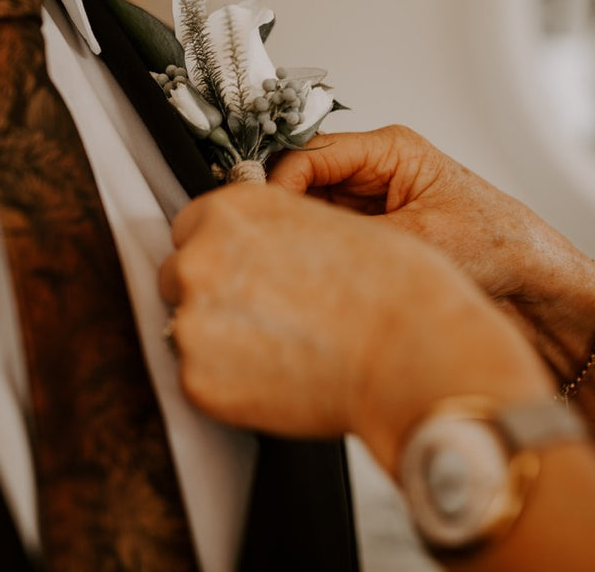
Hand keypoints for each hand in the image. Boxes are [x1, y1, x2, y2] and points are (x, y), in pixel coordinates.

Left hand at [159, 184, 551, 470]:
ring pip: (189, 328)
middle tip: (267, 314)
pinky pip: (201, 378)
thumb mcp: (326, 224)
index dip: (223, 250)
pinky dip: (233, 384)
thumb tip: (250, 251)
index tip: (243, 270)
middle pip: (182, 275)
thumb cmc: (392, 291)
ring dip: (223, 338)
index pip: (194, 225)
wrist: (412, 353)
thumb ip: (272, 232)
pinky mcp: (199, 378)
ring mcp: (194, 320)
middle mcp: (202, 257)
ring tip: (283, 348)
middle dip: (217, 294)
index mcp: (233, 210)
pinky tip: (280, 377)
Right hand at [267, 126, 594, 334]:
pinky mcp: (375, 235)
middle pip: (302, 182)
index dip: (279, 186)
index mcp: (390, 149)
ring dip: (300, 238)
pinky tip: (309, 279)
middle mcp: (376, 170)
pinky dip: (317, 257)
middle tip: (264, 248)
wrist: (538, 286)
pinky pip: (330, 240)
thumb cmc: (498, 246)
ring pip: (311, 214)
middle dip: (282, 214)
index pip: (309, 154)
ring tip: (285, 267)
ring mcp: (373, 204)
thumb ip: (351, 236)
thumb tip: (289, 238)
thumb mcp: (419, 238)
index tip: (262, 221)